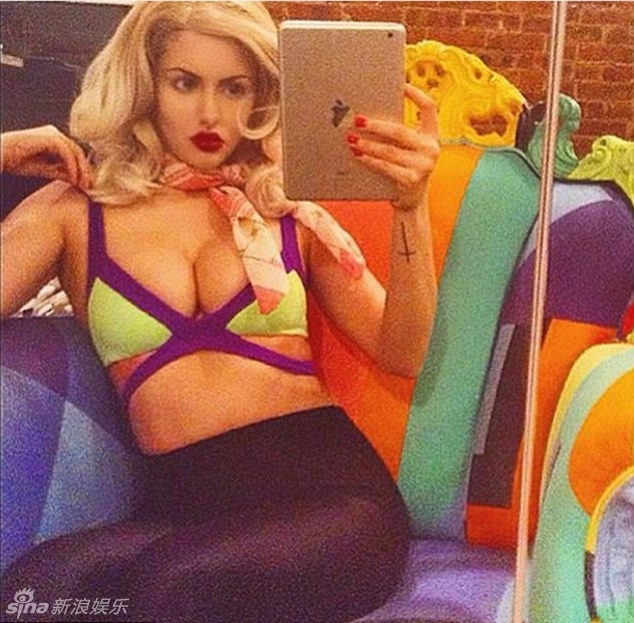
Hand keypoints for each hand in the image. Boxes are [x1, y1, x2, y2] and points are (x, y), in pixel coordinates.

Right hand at [1, 125, 92, 189]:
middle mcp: (54, 133)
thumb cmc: (17, 162)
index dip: (83, 168)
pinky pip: (67, 152)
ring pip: (75, 151)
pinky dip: (72, 166)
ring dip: (81, 169)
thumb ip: (62, 172)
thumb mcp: (45, 169)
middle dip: (85, 169)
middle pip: (78, 151)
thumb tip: (80, 181)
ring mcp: (52, 133)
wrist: (0, 155)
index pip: (74, 153)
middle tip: (88, 186)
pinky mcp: (48, 137)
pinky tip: (73, 179)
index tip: (86, 184)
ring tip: (82, 184)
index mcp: (54, 138)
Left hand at [344, 84, 439, 209]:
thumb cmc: (406, 170)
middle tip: (358, 120)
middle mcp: (431, 149)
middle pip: (400, 131)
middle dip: (376, 125)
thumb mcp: (408, 150)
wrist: (411, 201)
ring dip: (368, 144)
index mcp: (432, 136)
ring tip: (351, 139)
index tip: (400, 85)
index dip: (416, 94)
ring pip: (389, 150)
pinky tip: (358, 156)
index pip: (429, 108)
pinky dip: (370, 161)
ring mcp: (423, 165)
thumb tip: (368, 118)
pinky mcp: (411, 179)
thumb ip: (398, 136)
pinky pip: (386, 167)